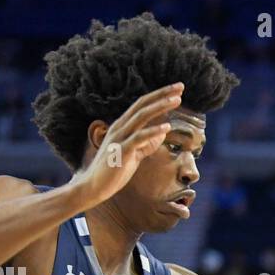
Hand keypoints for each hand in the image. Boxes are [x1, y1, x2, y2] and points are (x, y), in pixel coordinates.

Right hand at [69, 83, 183, 206]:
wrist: (94, 188)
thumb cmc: (113, 172)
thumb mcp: (134, 155)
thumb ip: (147, 144)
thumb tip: (162, 133)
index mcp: (122, 126)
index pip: (142, 105)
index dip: (159, 96)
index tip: (176, 91)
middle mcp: (119, 127)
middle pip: (142, 105)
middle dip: (162, 94)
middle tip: (180, 86)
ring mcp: (119, 138)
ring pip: (141, 116)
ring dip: (160, 107)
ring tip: (177, 100)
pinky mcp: (121, 151)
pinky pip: (139, 138)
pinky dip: (153, 131)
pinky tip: (167, 127)